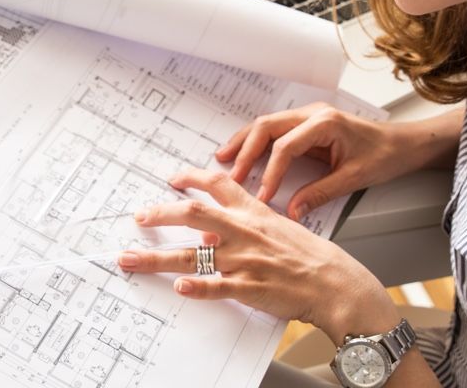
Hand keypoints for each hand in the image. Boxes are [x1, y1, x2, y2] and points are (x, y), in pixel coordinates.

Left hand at [117, 168, 398, 343]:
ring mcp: (245, 261)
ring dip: (156, 259)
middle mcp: (245, 233)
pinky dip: (197, 288)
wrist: (337, 283)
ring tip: (129, 260)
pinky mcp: (250, 289)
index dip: (191, 178)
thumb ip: (250, 223)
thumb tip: (216, 227)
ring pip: (193, 256)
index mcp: (254, 214)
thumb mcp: (282, 227)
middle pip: (193, 215)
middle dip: (160, 215)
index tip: (171, 178)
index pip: (218, 185)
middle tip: (139, 217)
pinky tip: (179, 288)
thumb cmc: (312, 258)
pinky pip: (218, 287)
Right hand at [216, 102, 414, 219]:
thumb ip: (320, 193)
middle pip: (267, 127)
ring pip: (266, 125)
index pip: (286, 147)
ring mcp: (307, 117)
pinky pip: (274, 131)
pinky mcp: (306, 125)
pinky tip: (242, 155)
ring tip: (223, 159)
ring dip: (244, 142)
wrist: (402, 143)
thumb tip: (292, 211)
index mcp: (325, 123)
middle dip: (245, 151)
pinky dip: (256, 143)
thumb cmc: (384, 156)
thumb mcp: (353, 178)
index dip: (270, 172)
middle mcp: (312, 114)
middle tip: (230, 175)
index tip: (262, 196)